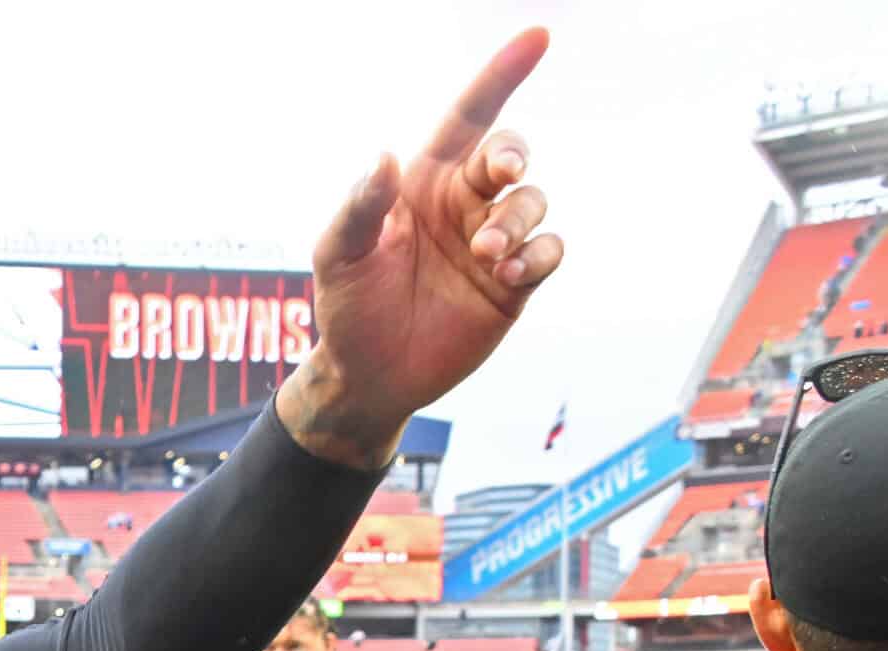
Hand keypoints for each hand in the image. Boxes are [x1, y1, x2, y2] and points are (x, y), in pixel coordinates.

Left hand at [276, 28, 562, 468]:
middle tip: (500, 173)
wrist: (368, 375)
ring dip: (517, 219)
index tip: (538, 38)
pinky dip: (537, 255)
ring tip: (485, 254)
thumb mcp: (338, 255)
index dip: (502, 75)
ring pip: (533, 202)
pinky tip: (508, 274)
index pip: (468, 116)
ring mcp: (492, 243)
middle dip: (513, 153)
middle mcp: (463, 204)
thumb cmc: (348, 307)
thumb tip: (385, 155)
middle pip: (511, 152)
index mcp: (423, 182)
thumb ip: (360, 206)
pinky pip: (549, 252)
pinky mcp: (513, 285)